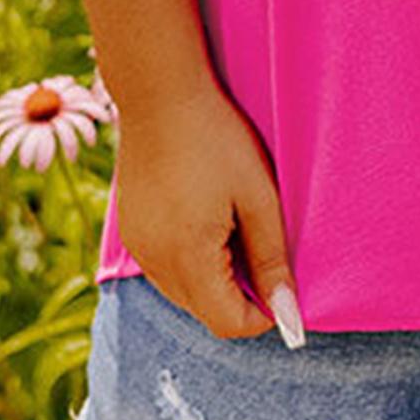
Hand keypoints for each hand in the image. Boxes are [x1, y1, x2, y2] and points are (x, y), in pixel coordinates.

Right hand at [114, 89, 303, 343]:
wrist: (159, 95)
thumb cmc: (216, 140)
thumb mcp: (258, 196)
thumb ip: (272, 259)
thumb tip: (288, 313)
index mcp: (189, 257)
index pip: (227, 324)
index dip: (262, 317)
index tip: (282, 286)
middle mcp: (155, 262)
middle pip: (204, 312)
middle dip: (239, 296)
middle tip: (260, 245)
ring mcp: (138, 248)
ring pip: (184, 293)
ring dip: (214, 279)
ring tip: (233, 225)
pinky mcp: (131, 232)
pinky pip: (165, 269)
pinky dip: (190, 261)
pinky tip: (206, 218)